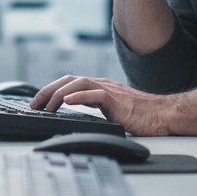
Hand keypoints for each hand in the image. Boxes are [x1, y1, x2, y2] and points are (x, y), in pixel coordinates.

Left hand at [32, 75, 176, 135]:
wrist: (162, 115)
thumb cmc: (141, 116)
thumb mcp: (110, 110)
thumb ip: (93, 108)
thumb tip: (73, 115)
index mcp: (98, 87)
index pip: (68, 83)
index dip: (50, 90)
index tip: (37, 103)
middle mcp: (101, 85)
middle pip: (68, 79)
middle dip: (47, 91)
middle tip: (34, 105)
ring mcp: (109, 90)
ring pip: (78, 83)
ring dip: (58, 94)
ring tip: (47, 106)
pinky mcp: (117, 99)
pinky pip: (95, 94)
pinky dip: (79, 96)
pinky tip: (68, 101)